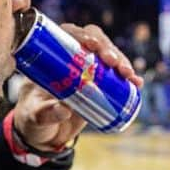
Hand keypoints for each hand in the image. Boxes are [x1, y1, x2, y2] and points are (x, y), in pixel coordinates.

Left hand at [11, 24, 141, 150]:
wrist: (44, 134)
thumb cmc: (32, 119)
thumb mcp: (34, 116)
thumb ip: (45, 113)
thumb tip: (64, 110)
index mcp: (52, 57)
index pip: (69, 35)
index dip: (83, 35)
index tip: (92, 45)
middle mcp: (73, 58)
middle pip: (95, 42)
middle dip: (108, 49)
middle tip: (114, 63)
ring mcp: (89, 71)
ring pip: (109, 57)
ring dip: (122, 62)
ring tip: (129, 75)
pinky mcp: (100, 85)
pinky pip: (116, 77)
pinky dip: (128, 79)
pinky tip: (137, 83)